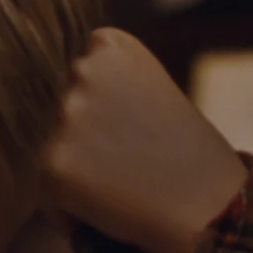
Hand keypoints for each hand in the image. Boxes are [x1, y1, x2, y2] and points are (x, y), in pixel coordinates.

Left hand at [43, 28, 247, 252]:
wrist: (206, 208)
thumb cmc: (186, 155)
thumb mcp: (151, 92)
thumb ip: (106, 84)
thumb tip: (49, 104)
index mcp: (110, 45)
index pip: (79, 75)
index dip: (104, 106)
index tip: (135, 123)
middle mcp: (82, 70)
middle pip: (59, 110)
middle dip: (83, 134)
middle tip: (128, 158)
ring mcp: (64, 117)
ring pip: (50, 148)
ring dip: (74, 167)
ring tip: (121, 182)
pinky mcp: (51, 163)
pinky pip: (46, 189)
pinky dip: (68, 204)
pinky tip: (108, 205)